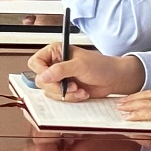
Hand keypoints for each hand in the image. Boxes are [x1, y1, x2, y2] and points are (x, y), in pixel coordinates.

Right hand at [28, 43, 144, 101]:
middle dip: (57, 86)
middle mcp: (55, 65)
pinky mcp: (65, 89)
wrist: (115, 79)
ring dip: (66, 94)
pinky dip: (70, 98)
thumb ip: (60, 70)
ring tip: (79, 89)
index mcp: (55, 52)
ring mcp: (60, 78)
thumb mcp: (80, 65)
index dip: (41, 72)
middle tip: (70, 85)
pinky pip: (59, 98)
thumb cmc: (101, 66)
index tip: (53, 78)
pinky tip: (81, 93)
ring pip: (49, 91)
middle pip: (40, 79)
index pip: (36, 62)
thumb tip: (44, 76)